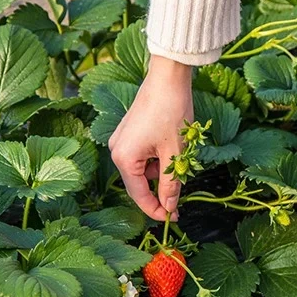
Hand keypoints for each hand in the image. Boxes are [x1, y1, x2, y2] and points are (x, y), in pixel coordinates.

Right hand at [109, 55, 192, 220]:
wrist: (167, 79)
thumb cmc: (171, 112)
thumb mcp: (175, 153)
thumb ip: (171, 184)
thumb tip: (171, 207)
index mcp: (124, 158)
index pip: (139, 195)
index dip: (156, 210)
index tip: (173, 218)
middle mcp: (116, 150)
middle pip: (138, 184)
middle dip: (159, 190)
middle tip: (180, 200)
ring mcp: (120, 141)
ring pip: (142, 170)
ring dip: (161, 172)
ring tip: (179, 158)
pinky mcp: (128, 134)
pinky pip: (141, 157)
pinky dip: (157, 160)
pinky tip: (171, 147)